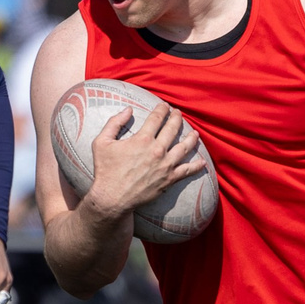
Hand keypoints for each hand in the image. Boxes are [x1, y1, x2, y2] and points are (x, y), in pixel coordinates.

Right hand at [80, 104, 205, 218]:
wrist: (112, 198)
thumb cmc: (105, 170)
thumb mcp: (101, 142)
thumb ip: (114, 123)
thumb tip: (128, 110)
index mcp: (142, 139)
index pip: (157, 118)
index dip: (162, 109)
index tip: (164, 106)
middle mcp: (157, 150)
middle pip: (173, 129)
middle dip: (177, 118)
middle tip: (178, 113)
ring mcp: (165, 165)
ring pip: (184, 147)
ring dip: (191, 138)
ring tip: (195, 132)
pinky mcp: (169, 180)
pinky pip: (187, 171)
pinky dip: (196, 166)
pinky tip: (203, 162)